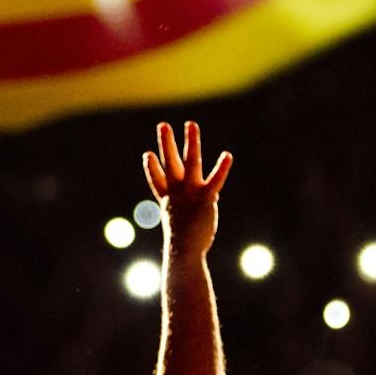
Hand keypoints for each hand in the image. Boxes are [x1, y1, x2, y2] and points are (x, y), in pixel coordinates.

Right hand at [144, 121, 232, 256]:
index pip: (157, 181)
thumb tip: (179, 249)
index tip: (147, 155)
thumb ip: (182, 232)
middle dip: (166, 143)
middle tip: (163, 125)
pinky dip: (222, 167)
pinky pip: (215, 178)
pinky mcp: (206, 196)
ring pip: (190, 161)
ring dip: (190, 141)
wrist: (184, 250)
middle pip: (169, 162)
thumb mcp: (179, 234)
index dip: (151, 168)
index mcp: (168, 200)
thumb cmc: (183, 247)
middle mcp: (177, 191)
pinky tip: (227, 155)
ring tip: (191, 124)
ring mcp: (190, 191)